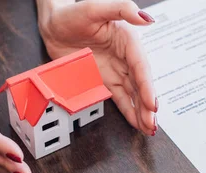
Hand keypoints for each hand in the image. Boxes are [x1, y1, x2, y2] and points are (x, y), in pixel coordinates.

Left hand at [37, 0, 158, 135]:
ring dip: (141, 111)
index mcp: (127, 40)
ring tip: (149, 128)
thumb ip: (122, 9)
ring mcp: (115, 70)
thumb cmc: (73, 12)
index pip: (140, 66)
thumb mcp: (96, 8)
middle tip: (151, 123)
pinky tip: (136, 122)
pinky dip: (128, 110)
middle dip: (147, 105)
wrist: (53, 24)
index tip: (152, 103)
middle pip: (139, 83)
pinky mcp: (104, 80)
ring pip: (132, 94)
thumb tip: (147, 19)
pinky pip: (119, 97)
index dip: (147, 86)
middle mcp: (125, 56)